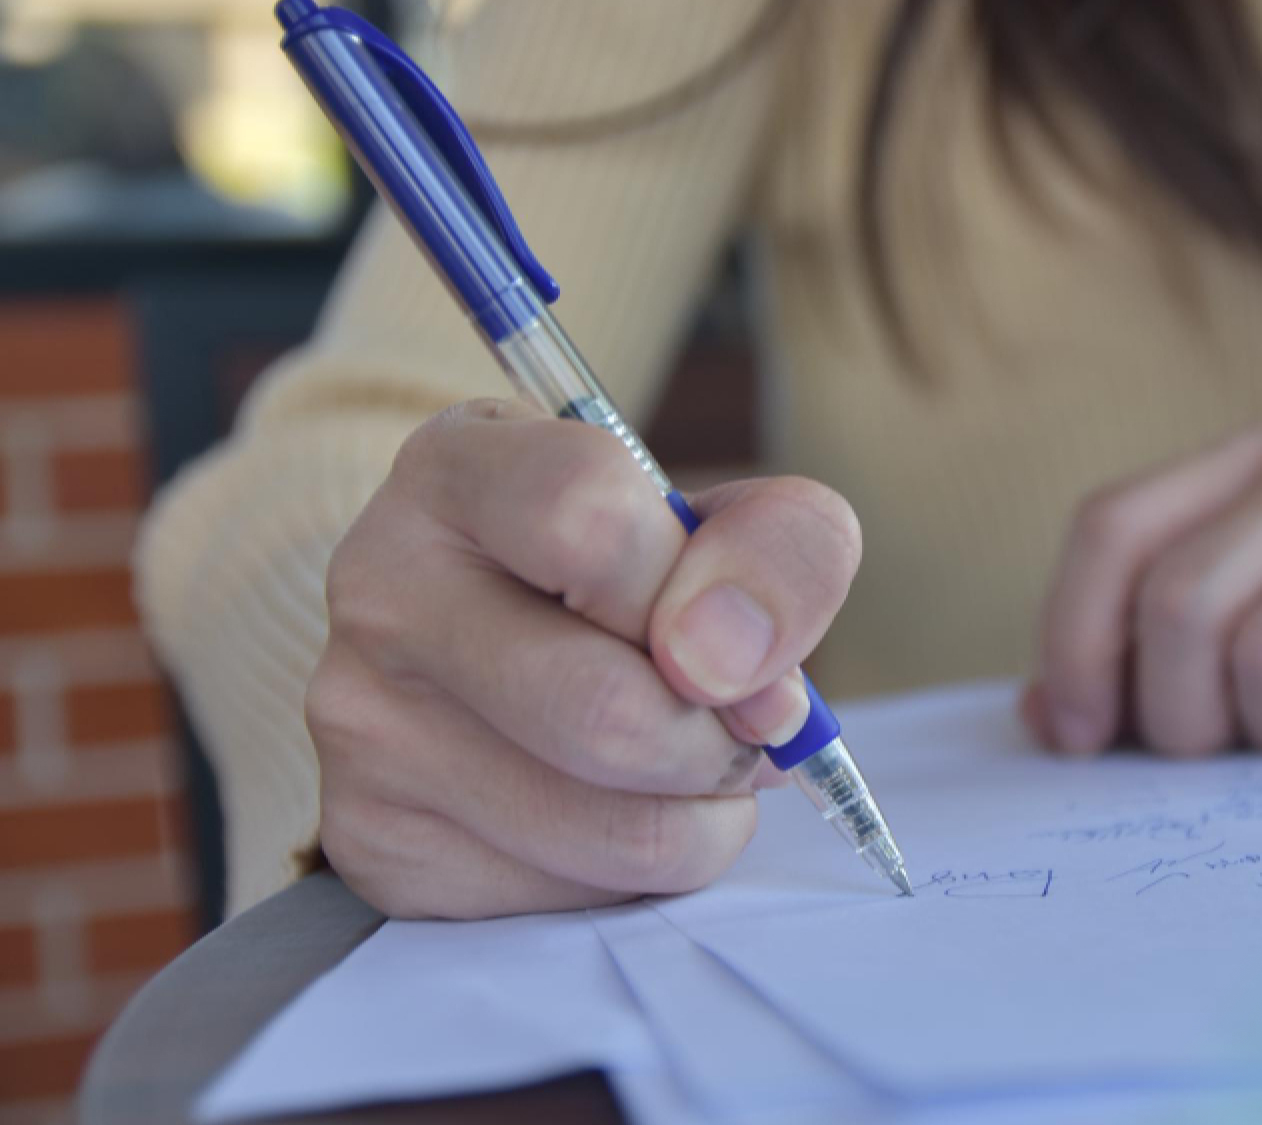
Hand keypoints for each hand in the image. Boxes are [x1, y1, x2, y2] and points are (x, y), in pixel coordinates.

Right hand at [307, 398, 861, 918]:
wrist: (484, 642)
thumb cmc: (620, 569)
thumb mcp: (711, 515)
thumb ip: (780, 554)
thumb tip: (761, 695)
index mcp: (457, 470)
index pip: (588, 522)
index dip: (707, 596)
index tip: (747, 647)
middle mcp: (382, 590)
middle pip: (607, 714)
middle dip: (723, 739)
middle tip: (745, 724)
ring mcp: (364, 729)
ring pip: (618, 831)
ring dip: (705, 813)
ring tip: (689, 761)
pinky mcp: (380, 849)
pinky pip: (582, 898)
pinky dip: (645, 869)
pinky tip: (615, 805)